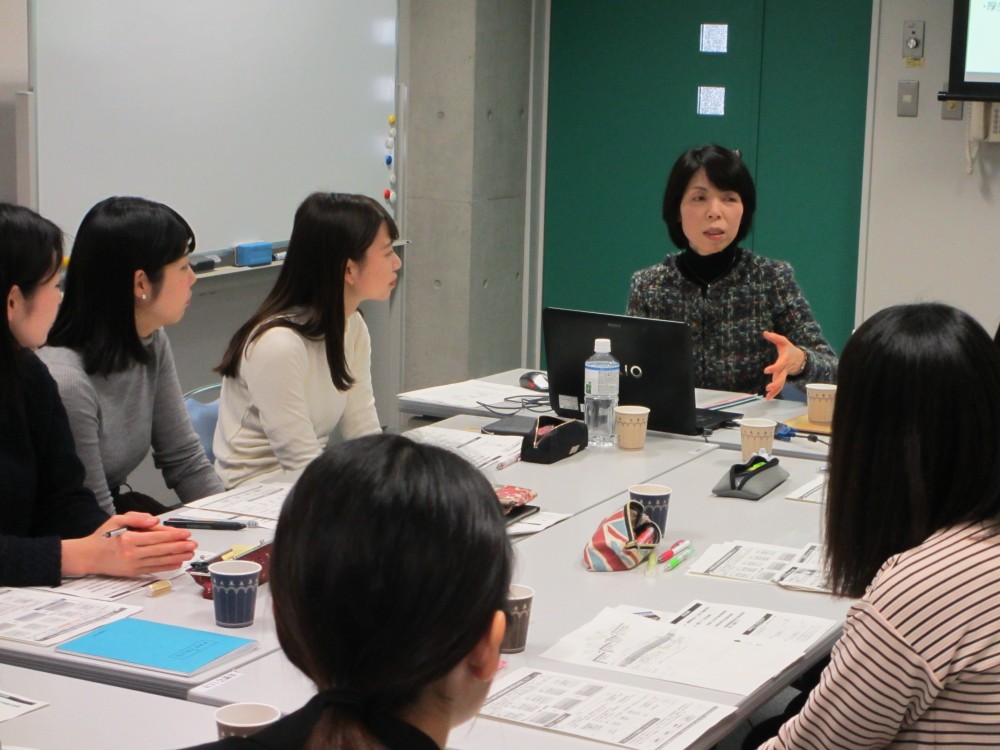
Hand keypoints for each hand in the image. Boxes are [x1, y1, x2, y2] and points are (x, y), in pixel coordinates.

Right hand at [62, 512, 196, 577]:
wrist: (87, 556)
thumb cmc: (102, 537)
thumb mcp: (116, 520)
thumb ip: (136, 518)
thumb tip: (154, 520)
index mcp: (129, 539)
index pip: (157, 537)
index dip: (173, 535)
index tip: (186, 533)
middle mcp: (132, 553)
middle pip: (161, 549)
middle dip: (180, 547)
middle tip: (194, 544)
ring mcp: (133, 565)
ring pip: (160, 560)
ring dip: (177, 557)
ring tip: (190, 554)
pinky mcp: (133, 572)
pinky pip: (153, 569)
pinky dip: (166, 566)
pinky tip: (177, 563)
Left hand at [761, 331, 805, 399]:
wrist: (799, 358)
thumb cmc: (788, 349)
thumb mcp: (783, 341)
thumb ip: (775, 337)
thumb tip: (765, 332)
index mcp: (784, 360)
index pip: (780, 365)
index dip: (774, 368)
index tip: (766, 371)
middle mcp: (785, 369)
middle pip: (781, 378)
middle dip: (775, 383)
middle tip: (768, 388)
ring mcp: (784, 375)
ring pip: (780, 384)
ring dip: (775, 391)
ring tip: (767, 396)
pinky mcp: (782, 379)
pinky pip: (779, 387)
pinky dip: (775, 392)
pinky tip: (768, 398)